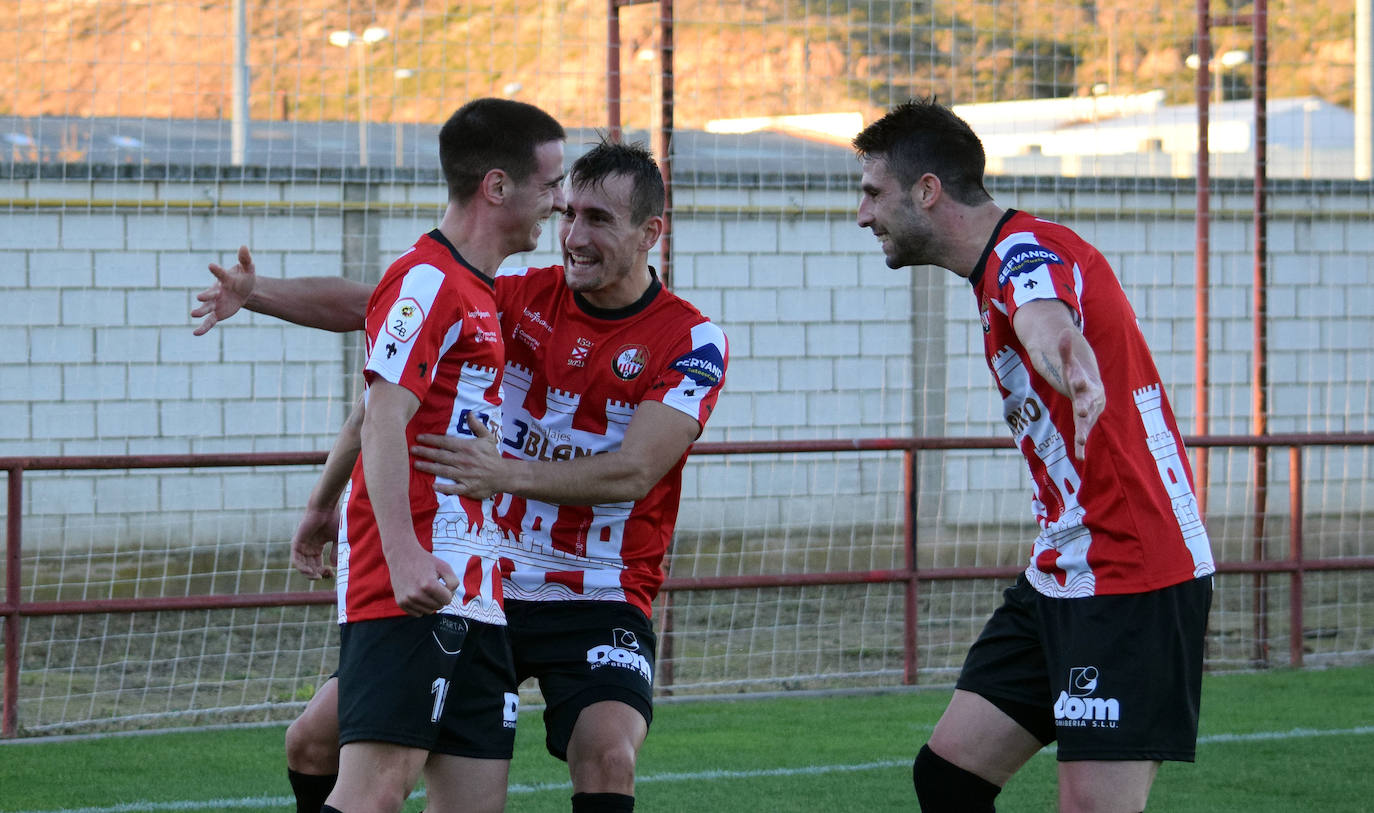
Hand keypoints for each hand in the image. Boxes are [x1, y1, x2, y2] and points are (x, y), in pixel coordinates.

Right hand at [191, 245, 256, 334]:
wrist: (244, 290)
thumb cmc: (244, 277)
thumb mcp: (248, 268)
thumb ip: (245, 259)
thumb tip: (244, 246)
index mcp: (224, 278)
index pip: (220, 273)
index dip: (216, 270)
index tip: (211, 266)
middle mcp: (216, 291)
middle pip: (210, 293)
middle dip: (206, 295)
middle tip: (200, 297)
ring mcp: (215, 303)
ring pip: (206, 308)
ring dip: (200, 311)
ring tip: (194, 314)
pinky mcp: (217, 313)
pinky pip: (210, 321)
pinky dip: (203, 327)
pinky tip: (196, 333)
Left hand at [290, 505, 338, 578]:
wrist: (326, 507)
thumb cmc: (333, 520)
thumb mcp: (338, 540)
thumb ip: (336, 552)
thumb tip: (334, 565)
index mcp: (316, 547)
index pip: (317, 565)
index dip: (324, 572)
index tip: (332, 574)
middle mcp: (307, 547)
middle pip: (309, 567)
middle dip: (317, 574)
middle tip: (326, 576)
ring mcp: (301, 545)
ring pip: (301, 565)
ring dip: (309, 573)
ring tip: (317, 576)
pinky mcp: (296, 542)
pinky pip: (295, 559)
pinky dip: (301, 567)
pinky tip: (309, 571)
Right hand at [386, 540, 459, 615]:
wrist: (402, 556)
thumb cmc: (426, 561)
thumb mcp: (445, 567)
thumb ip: (454, 583)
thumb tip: (449, 598)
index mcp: (429, 585)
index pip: (447, 600)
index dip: (448, 592)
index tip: (442, 583)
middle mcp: (416, 594)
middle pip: (438, 606)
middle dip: (439, 597)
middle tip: (433, 584)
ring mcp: (407, 599)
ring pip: (429, 611)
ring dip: (430, 602)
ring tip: (425, 589)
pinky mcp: (401, 603)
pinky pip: (418, 614)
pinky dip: (421, 606)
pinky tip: (418, 594)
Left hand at [412, 414, 504, 498]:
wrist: (504, 475)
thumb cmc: (493, 456)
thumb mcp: (488, 438)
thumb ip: (477, 426)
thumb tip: (470, 413)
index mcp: (467, 448)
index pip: (446, 442)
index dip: (432, 439)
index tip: (419, 437)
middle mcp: (464, 461)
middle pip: (441, 455)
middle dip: (425, 452)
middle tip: (411, 449)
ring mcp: (465, 475)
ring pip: (443, 470)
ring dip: (428, 467)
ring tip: (416, 464)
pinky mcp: (467, 488)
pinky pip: (453, 488)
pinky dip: (443, 487)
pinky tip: (433, 485)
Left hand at [1059, 334, 1104, 460]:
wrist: (1092, 389)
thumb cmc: (1078, 374)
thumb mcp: (1070, 362)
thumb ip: (1065, 349)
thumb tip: (1063, 331)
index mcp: (1087, 384)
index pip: (1082, 381)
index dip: (1080, 381)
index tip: (1076, 381)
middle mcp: (1090, 400)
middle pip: (1087, 403)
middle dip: (1085, 408)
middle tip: (1082, 412)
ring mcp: (1088, 413)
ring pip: (1086, 423)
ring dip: (1083, 431)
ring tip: (1081, 441)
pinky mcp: (1083, 423)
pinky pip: (1082, 434)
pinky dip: (1081, 446)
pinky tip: (1080, 458)